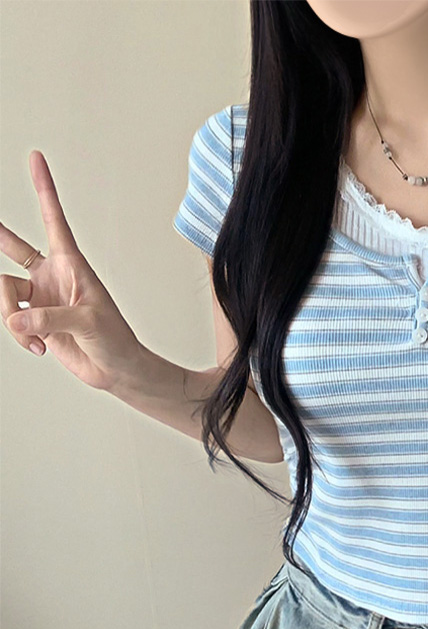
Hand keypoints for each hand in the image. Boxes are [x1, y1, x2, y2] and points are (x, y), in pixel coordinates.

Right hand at [1, 150, 143, 391]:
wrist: (117, 371)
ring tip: (36, 339)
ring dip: (12, 318)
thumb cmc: (116, 340)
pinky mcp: (34, 320)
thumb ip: (49, 319)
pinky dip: (19, 336)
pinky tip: (40, 348)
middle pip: (11, 247)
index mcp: (72, 264)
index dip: (44, 189)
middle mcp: (52, 275)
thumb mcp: (88, 323)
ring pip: (3, 292)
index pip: (53, 219)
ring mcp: (41, 297)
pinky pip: (9, 319)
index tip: (36, 157)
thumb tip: (15, 319)